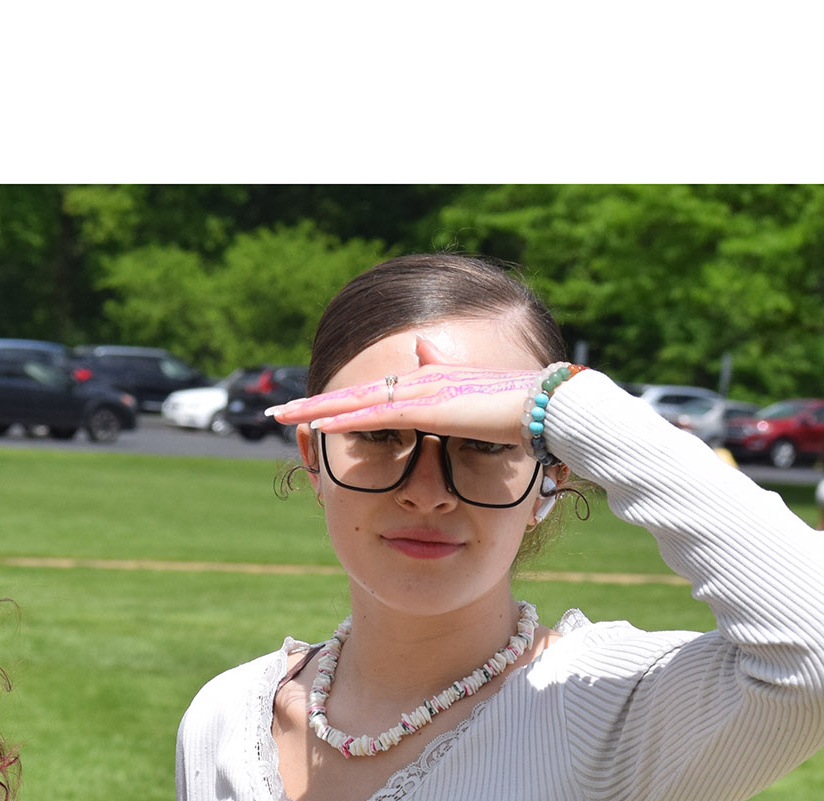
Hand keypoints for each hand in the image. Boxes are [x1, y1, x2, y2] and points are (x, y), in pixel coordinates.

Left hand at [269, 335, 541, 447]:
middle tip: (276, 411)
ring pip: (357, 401)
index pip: (370, 394)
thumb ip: (448, 380)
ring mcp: (422, 392)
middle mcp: (419, 381)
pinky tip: (320, 424)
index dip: (336, 403)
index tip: (306, 411)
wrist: (547, 407)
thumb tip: (421, 352)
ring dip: (317, 410)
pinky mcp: (429, 408)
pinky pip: (378, 415)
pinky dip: (347, 419)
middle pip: (353, 394)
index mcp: (427, 383)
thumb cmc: (518, 410)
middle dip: (312, 404)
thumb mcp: (474, 397)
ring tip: (282, 416)